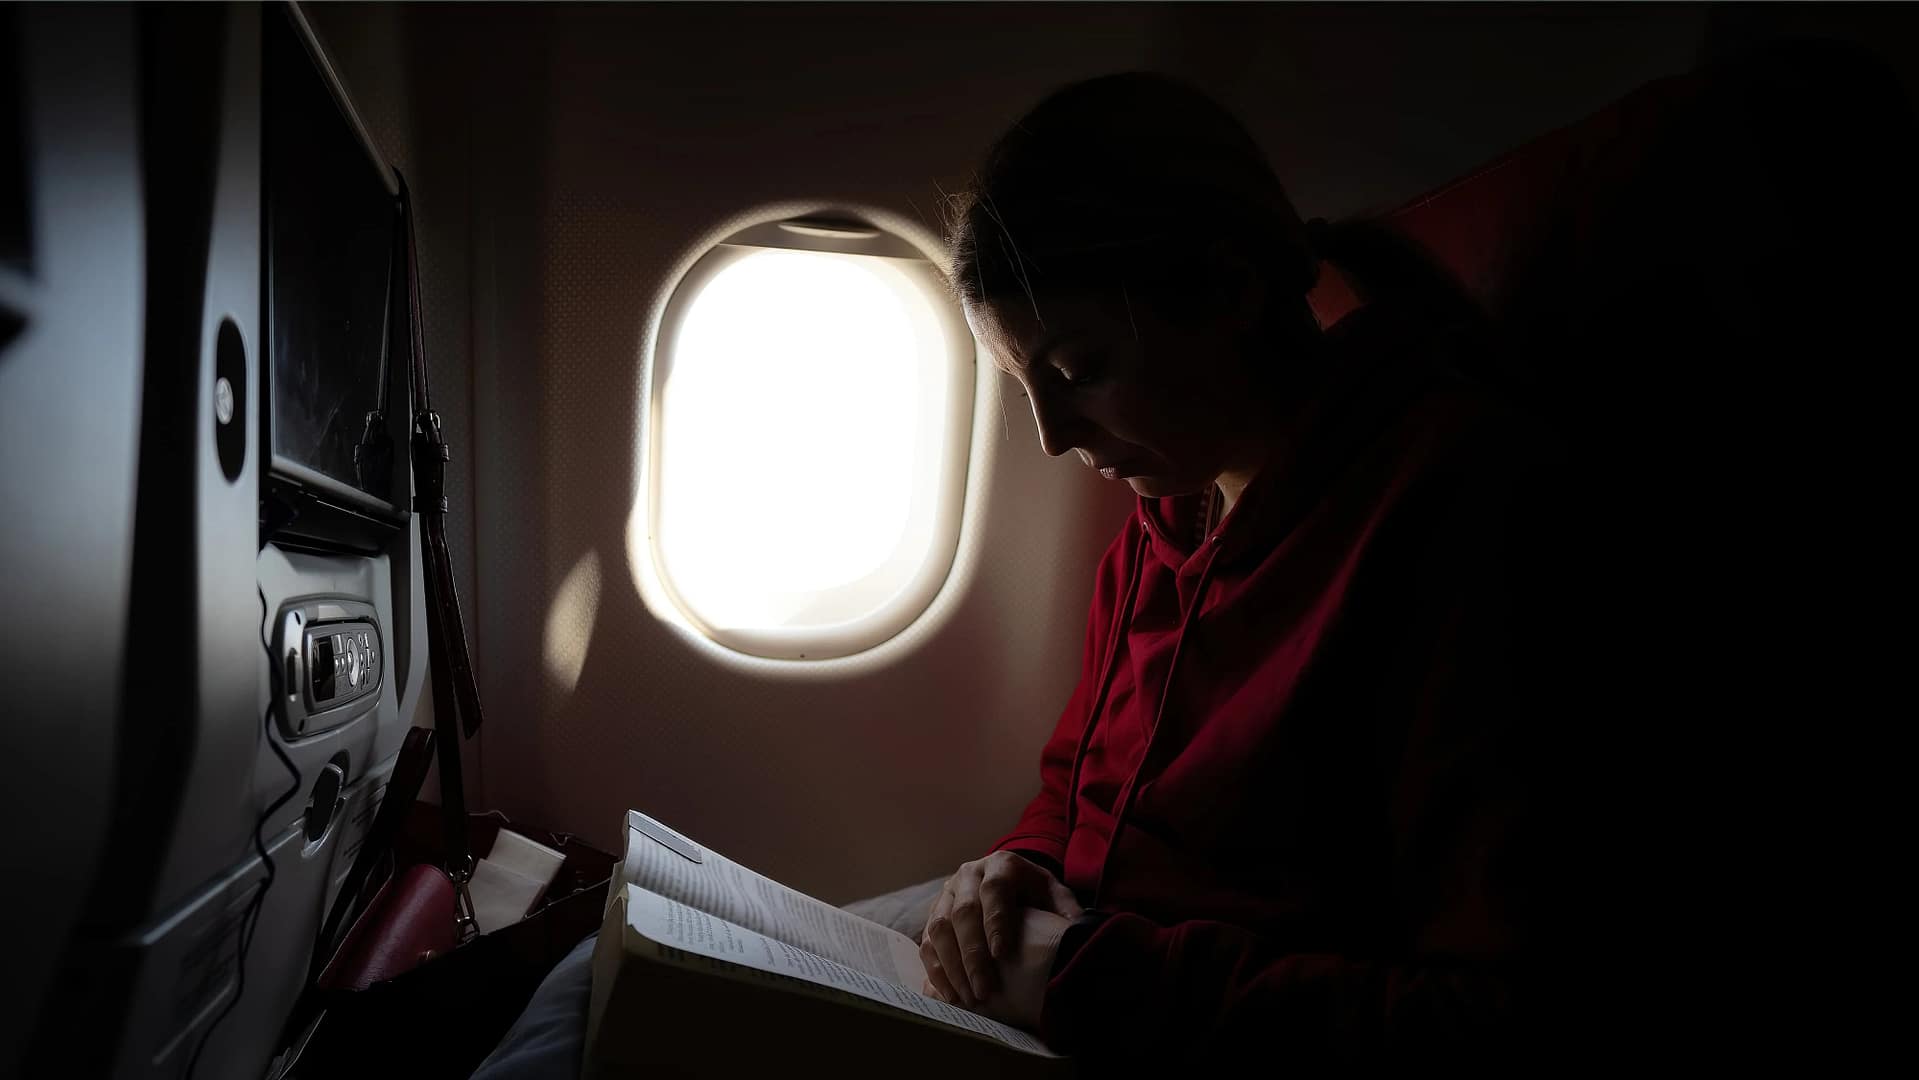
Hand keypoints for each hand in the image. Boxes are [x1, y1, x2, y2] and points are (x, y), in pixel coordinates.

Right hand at [919, 851, 1081, 1008]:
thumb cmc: (1038, 897)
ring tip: (969, 998)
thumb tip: (1076, 935)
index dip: (996, 921)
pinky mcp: (933, 914)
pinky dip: (937, 970)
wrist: (1012, 886)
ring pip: (939, 928)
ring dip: (952, 967)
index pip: (995, 889)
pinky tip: (951, 995)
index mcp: (1002, 865)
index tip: (1002, 955)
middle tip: (984, 989)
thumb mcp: (1056, 897)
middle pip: (963, 912)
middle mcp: (969, 874)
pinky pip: (927, 942)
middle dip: (973, 954)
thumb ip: (1066, 913)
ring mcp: (947, 893)